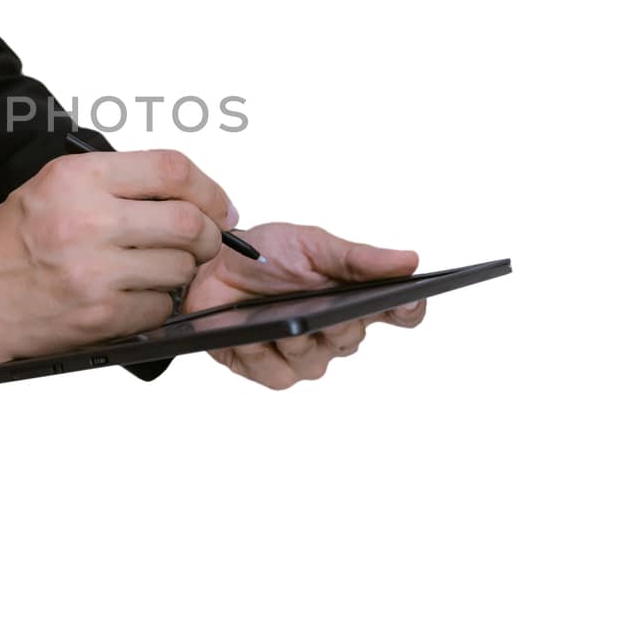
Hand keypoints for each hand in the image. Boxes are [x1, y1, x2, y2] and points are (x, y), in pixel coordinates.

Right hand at [0, 150, 236, 362]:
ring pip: (180, 268)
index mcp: (77, 178)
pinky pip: (159, 307)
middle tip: (203, 242)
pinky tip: (134, 295)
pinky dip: (158, 303)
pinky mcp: (97, 315)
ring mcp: (93, 271)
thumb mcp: (57, 184)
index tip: (220, 206)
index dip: (209, 189)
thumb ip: (120, 182)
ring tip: (156, 269)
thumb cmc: (15, 237)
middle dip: (207, 235)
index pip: (171, 170)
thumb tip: (194, 196)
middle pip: (187, 222)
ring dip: (181, 272)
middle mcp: (86, 220)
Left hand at [181, 223, 423, 388]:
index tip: (407, 301)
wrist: (209, 265)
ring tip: (274, 316)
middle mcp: (333, 331)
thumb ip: (357, 259)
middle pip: (352, 338)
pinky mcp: (268, 370)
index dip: (408, 310)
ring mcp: (302, 354)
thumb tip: (409, 261)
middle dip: (334, 320)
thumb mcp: (312, 245)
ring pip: (314, 362)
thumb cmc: (264, 254)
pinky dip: (261, 352)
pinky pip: (276, 373)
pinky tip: (250, 333)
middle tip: (322, 304)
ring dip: (294, 338)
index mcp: (353, 297)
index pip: (400, 312)